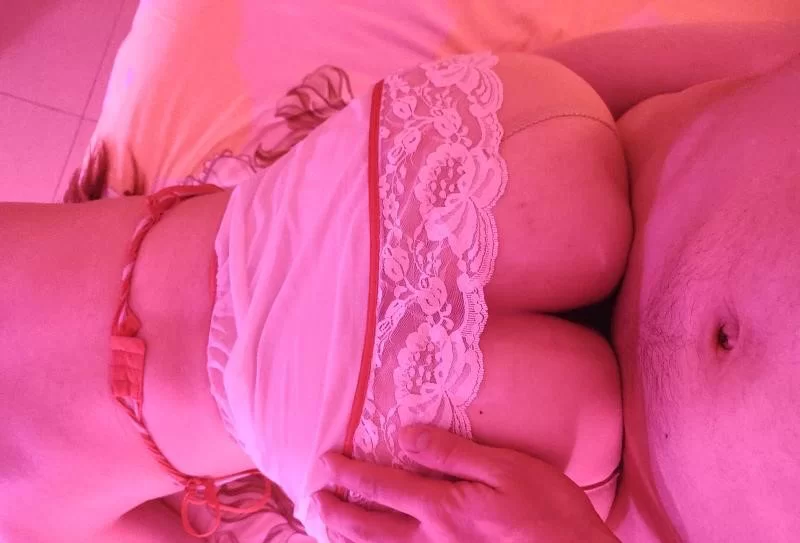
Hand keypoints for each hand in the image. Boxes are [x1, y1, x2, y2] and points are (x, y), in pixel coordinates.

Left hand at [314, 425, 618, 541]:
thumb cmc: (550, 512)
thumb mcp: (507, 469)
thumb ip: (452, 453)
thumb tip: (405, 437)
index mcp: (442, 508)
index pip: (380, 487)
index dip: (348, 474)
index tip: (325, 462)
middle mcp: (430, 542)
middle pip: (367, 527)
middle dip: (336, 511)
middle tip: (314, 498)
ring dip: (347, 539)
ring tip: (327, 527)